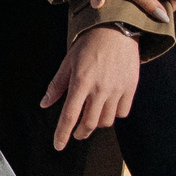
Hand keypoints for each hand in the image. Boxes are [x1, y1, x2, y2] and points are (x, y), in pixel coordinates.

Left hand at [41, 26, 140, 150]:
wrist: (117, 29)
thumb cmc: (89, 44)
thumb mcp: (67, 62)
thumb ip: (57, 85)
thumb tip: (45, 104)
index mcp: (80, 82)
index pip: (69, 115)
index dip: (63, 133)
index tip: (58, 146)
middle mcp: (99, 89)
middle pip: (89, 123)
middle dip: (80, 132)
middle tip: (76, 132)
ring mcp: (117, 89)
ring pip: (107, 121)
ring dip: (97, 124)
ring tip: (91, 117)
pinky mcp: (131, 88)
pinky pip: (123, 112)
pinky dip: (114, 115)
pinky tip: (108, 108)